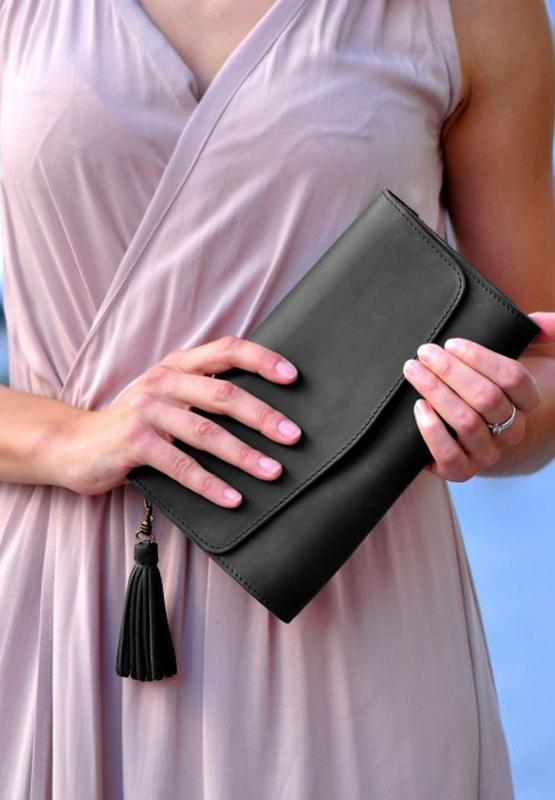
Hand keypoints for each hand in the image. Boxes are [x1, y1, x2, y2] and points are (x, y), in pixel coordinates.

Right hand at [56, 336, 301, 505]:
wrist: (75, 444)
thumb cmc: (136, 424)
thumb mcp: (169, 398)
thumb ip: (203, 395)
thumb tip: (266, 413)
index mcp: (178, 365)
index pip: (227, 350)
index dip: (262, 360)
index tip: (294, 377)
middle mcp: (164, 381)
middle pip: (223, 394)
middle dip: (263, 416)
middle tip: (294, 436)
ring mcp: (147, 410)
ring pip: (205, 431)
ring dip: (243, 454)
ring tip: (273, 471)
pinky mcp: (134, 442)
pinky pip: (180, 465)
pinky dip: (210, 484)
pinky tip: (233, 498)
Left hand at [401, 311, 554, 481]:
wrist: (462, 432)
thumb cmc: (485, 385)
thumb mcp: (516, 357)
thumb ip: (536, 334)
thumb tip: (546, 320)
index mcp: (527, 402)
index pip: (513, 378)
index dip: (481, 358)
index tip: (451, 343)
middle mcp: (512, 430)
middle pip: (487, 398)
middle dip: (452, 371)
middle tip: (424, 353)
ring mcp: (487, 453)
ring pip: (467, 422)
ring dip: (437, 392)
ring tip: (414, 371)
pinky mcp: (461, 471)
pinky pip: (450, 456)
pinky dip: (432, 430)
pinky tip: (419, 407)